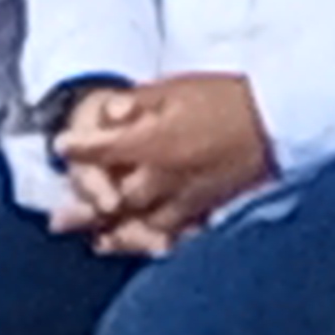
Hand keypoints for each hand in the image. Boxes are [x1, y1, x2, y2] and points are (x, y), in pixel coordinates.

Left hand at [53, 71, 272, 252]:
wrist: (276, 118)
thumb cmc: (226, 96)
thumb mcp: (178, 87)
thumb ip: (140, 102)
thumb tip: (108, 112)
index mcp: (156, 142)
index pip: (105, 150)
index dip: (79, 149)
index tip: (61, 148)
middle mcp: (167, 176)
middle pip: (116, 200)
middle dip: (86, 207)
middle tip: (58, 219)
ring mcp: (189, 197)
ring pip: (144, 224)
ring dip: (117, 233)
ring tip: (98, 242)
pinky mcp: (209, 208)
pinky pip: (177, 233)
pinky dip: (156, 242)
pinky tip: (147, 247)